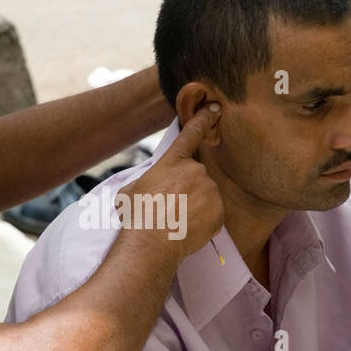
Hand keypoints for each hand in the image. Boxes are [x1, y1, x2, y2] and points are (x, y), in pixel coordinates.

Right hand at [115, 106, 223, 258]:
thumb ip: (146, 180)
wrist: (151, 242)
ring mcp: (210, 190)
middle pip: (196, 177)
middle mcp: (196, 170)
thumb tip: (147, 186)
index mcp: (173, 161)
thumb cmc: (137, 215)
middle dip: (188, 191)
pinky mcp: (219, 211)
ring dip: (196, 207)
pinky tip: (189, 229)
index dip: (203, 119)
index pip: (191, 133)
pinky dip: (205, 222)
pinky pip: (214, 215)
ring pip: (206, 196)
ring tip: (178, 222)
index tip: (215, 108)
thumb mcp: (130, 190)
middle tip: (171, 209)